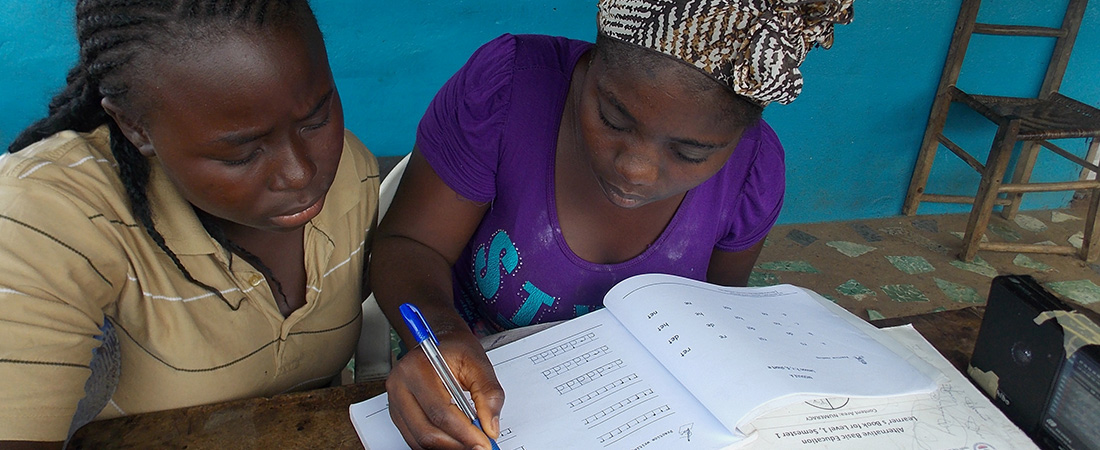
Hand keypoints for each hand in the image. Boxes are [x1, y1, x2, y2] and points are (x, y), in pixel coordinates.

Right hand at [386, 331, 504, 448]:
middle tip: (480, 446)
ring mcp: (395, 401)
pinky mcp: (398, 413)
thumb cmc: (454, 349)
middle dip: (457, 444)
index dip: (464, 432)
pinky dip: (437, 444)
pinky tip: (455, 441)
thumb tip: (490, 426)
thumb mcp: (478, 362)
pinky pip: (415, 438)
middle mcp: (400, 385)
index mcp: (417, 368)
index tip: (484, 441)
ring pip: (419, 439)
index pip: (440, 411)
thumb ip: (489, 393)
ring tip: (469, 444)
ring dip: (447, 447)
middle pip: (426, 430)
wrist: (437, 342)